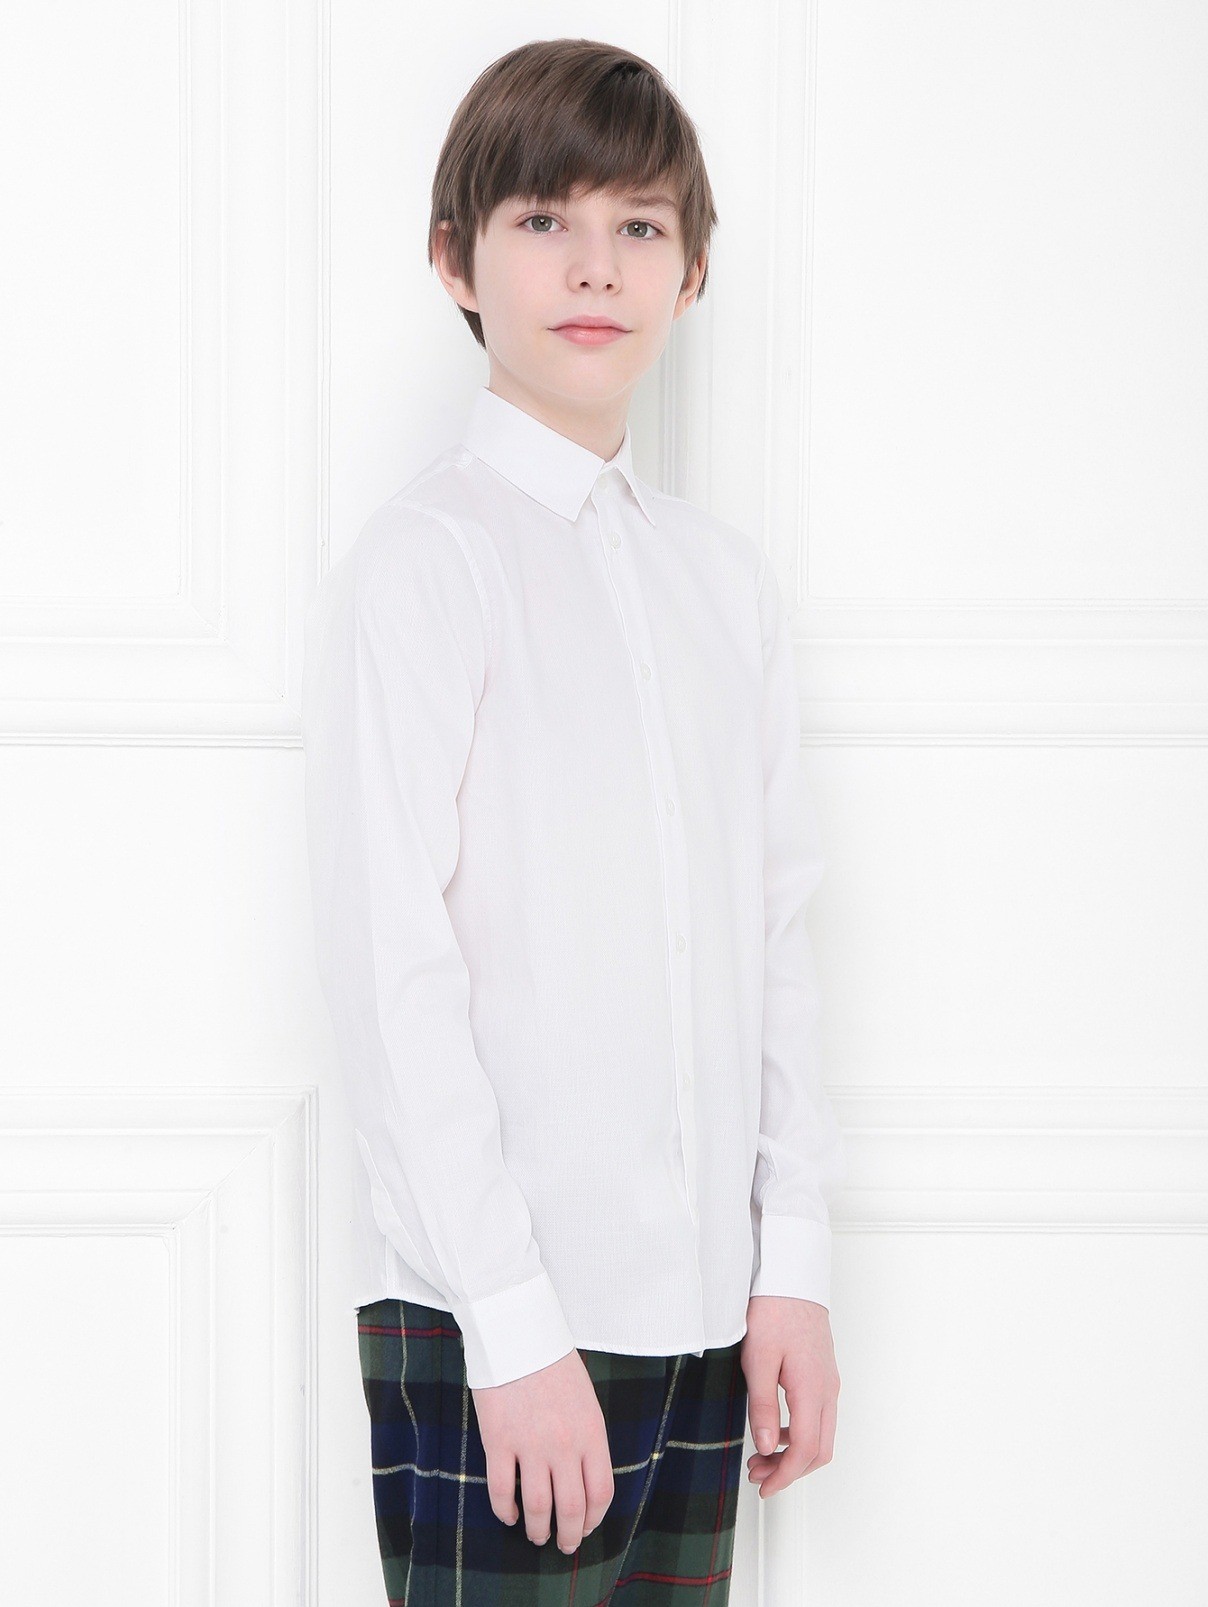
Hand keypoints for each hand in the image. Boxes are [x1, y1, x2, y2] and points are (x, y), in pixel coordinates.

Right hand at [472, 1348, 615, 1552]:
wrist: (519, 1333)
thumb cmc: (553, 1362)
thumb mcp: (586, 1399)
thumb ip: (587, 1438)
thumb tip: (583, 1477)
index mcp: (591, 1433)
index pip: (601, 1493)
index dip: (594, 1519)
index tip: (587, 1527)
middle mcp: (564, 1445)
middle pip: (571, 1509)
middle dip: (569, 1535)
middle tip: (564, 1544)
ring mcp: (530, 1445)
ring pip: (538, 1508)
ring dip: (538, 1530)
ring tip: (536, 1535)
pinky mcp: (499, 1442)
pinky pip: (503, 1491)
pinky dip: (506, 1512)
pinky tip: (510, 1515)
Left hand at [741, 1295, 838, 1497]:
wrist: (791, 1276)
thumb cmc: (774, 1310)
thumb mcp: (758, 1357)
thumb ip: (762, 1406)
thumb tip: (766, 1448)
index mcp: (812, 1389)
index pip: (805, 1449)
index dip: (784, 1475)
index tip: (763, 1487)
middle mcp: (828, 1390)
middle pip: (819, 1450)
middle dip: (789, 1471)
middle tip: (757, 1476)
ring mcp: (829, 1382)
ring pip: (821, 1435)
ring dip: (794, 1454)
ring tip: (761, 1456)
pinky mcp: (823, 1374)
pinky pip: (819, 1417)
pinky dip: (799, 1434)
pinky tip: (775, 1429)